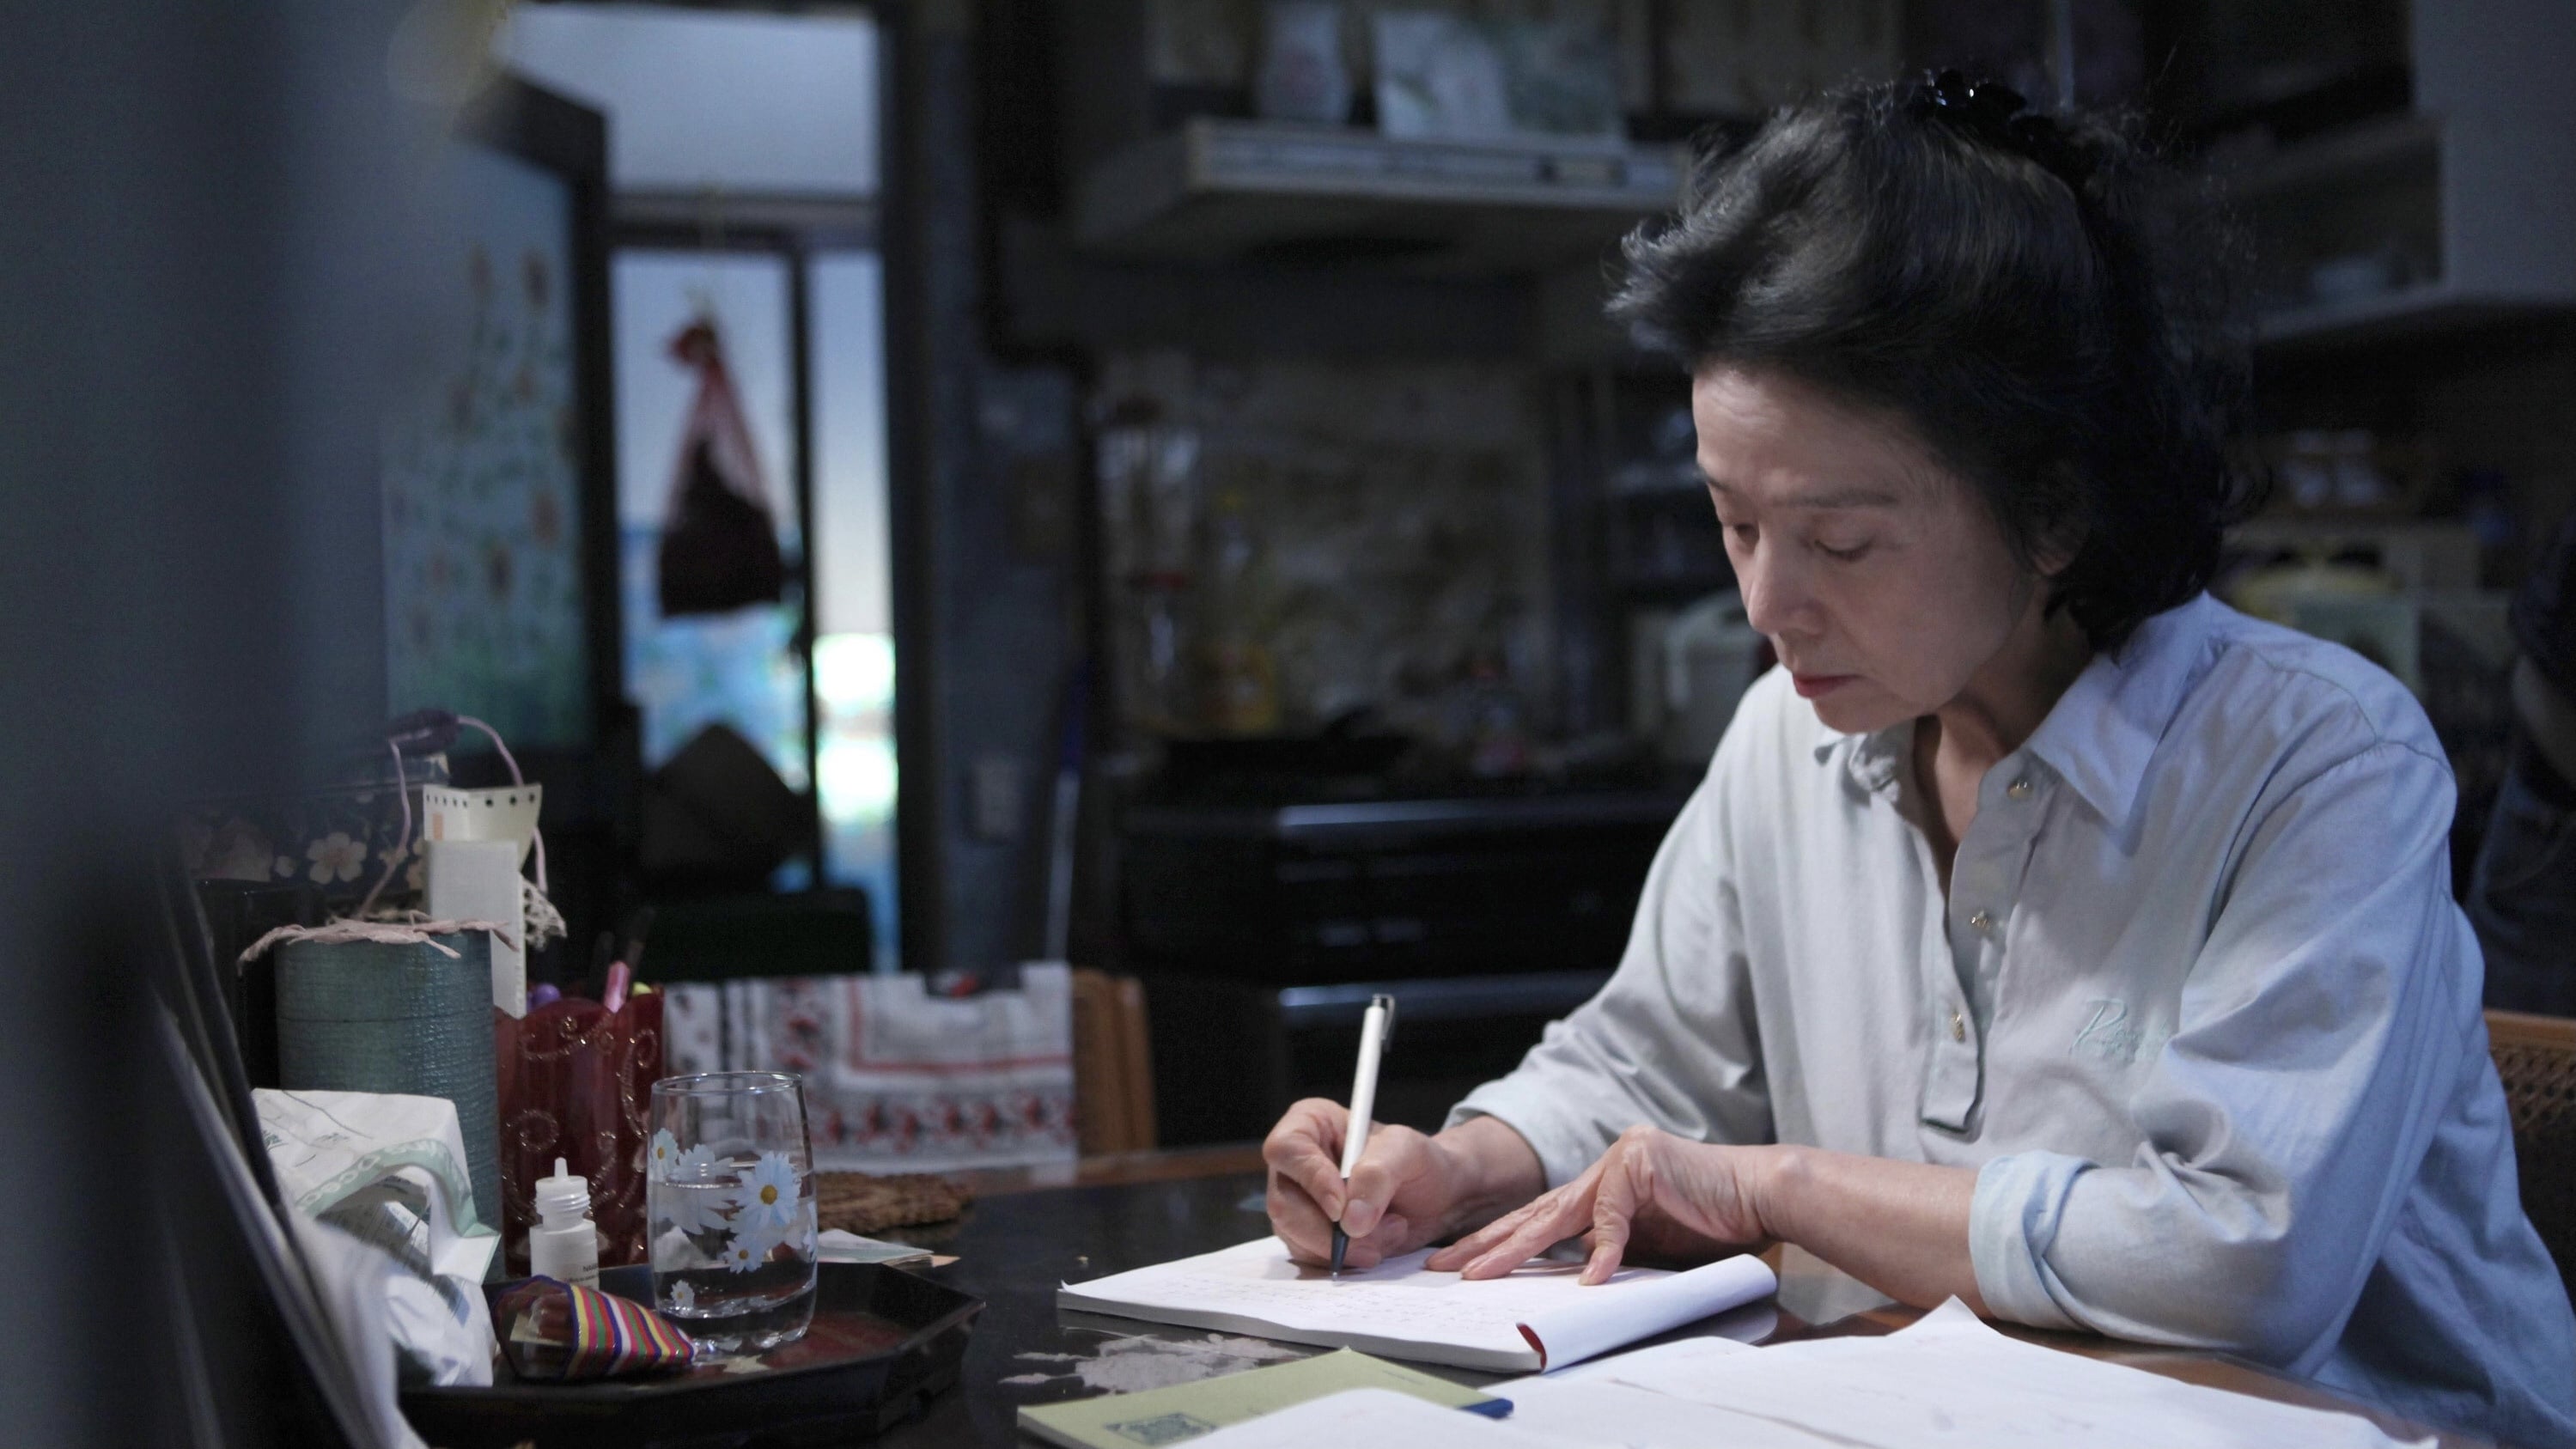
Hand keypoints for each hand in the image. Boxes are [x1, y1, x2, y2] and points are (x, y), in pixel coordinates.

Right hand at [1263, 1098, 1462, 1269]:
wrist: (1437, 1198)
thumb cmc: (1420, 1162)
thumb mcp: (1408, 1152)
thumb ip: (1378, 1175)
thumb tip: (1350, 1219)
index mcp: (1310, 1124)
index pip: (1287, 1150)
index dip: (1310, 1180)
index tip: (1341, 1208)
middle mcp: (1296, 1164)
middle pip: (1283, 1203)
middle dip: (1329, 1231)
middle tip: (1373, 1238)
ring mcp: (1299, 1202)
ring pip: (1296, 1236)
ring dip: (1347, 1247)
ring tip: (1392, 1231)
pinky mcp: (1309, 1235)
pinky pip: (1311, 1257)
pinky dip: (1347, 1259)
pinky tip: (1379, 1246)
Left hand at [1425, 1126, 1772, 1284]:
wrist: (1761, 1195)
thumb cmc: (1713, 1221)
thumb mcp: (1649, 1242)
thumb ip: (1609, 1247)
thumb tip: (1574, 1275)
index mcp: (1603, 1183)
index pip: (1543, 1215)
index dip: (1503, 1240)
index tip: (1466, 1263)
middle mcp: (1605, 1166)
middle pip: (1537, 1210)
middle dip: (1490, 1241)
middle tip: (1447, 1264)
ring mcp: (1621, 1158)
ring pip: (1559, 1211)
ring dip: (1518, 1246)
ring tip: (1483, 1271)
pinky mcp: (1641, 1163)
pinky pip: (1613, 1217)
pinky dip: (1604, 1252)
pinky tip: (1589, 1279)